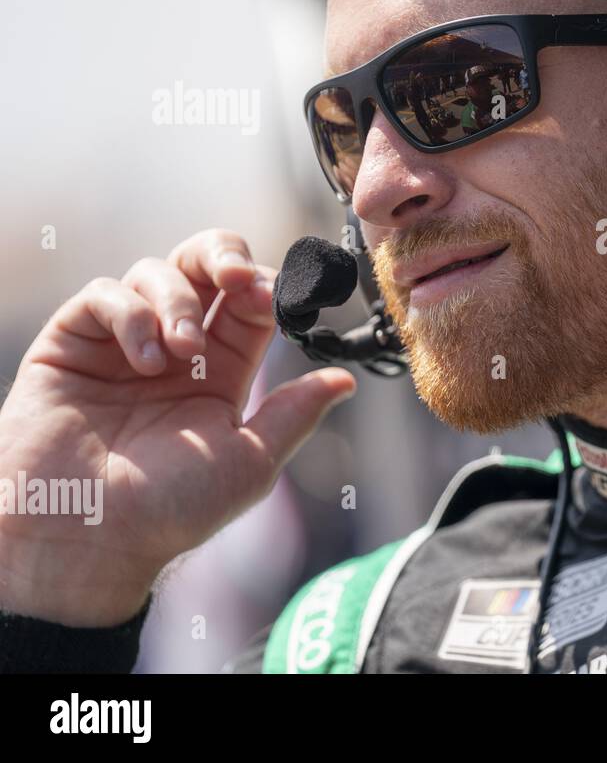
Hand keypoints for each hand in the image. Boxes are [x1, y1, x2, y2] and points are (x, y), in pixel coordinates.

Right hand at [0, 229, 355, 625]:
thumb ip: (295, 413)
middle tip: (238, 278)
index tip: (278, 296)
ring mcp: (122, 343)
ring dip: (179, 301)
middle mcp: (174, 348)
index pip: (251, 303)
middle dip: (225, 256)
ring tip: (180, 351)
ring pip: (157, 272)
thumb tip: (347, 381)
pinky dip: (131, 314)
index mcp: (220, 371)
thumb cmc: (169, 511)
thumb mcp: (249, 461)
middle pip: (203, 266)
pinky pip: (104, 295)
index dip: (268, 287)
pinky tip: (144, 358)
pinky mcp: (72, 343)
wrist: (86, 537)